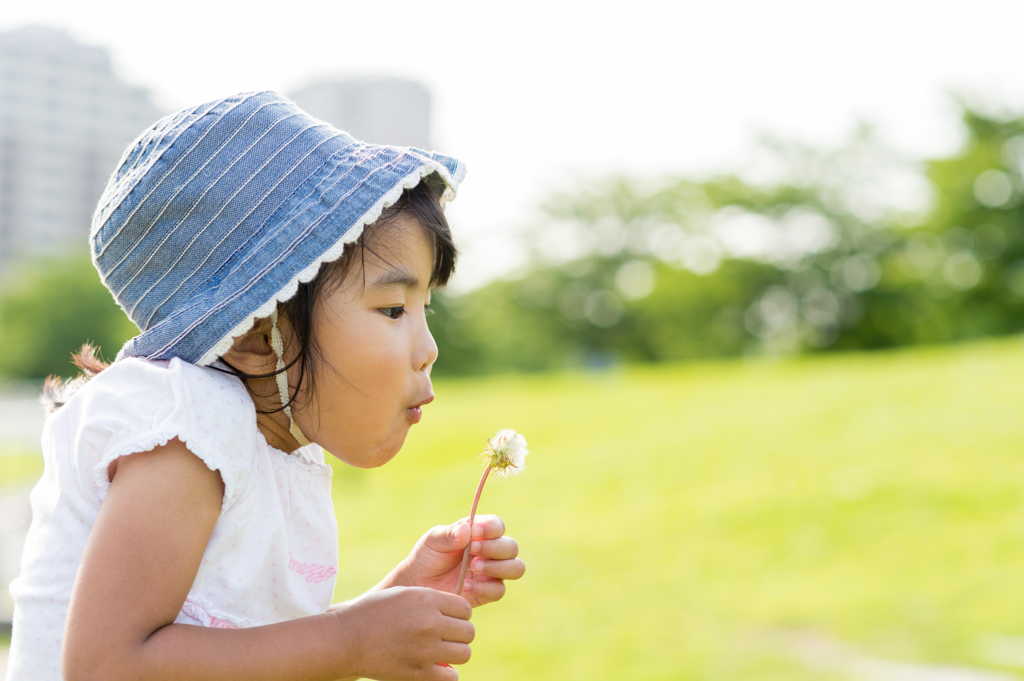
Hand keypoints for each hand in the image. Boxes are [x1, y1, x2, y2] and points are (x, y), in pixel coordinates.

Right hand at [334, 586, 472, 679]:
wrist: (346, 640)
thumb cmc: (373, 613)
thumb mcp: (404, 593)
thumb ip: (432, 600)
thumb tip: (458, 612)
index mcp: (426, 600)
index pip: (466, 609)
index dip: (459, 614)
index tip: (448, 618)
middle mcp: (429, 624)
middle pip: (469, 632)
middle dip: (459, 634)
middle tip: (445, 636)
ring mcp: (425, 650)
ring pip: (464, 654)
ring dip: (456, 653)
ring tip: (441, 651)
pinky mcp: (418, 673)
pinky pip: (451, 677)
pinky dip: (447, 674)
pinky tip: (436, 667)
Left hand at [392, 515, 525, 606]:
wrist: (418, 584)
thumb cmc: (427, 557)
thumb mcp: (433, 541)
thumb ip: (450, 534)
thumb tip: (468, 529)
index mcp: (480, 533)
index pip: (498, 525)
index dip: (491, 528)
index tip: (475, 532)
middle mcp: (491, 551)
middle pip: (511, 547)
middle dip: (494, 548)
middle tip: (472, 550)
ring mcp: (492, 573)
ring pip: (516, 568)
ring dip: (498, 567)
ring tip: (474, 567)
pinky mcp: (487, 593)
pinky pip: (499, 591)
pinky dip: (484, 588)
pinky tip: (464, 585)